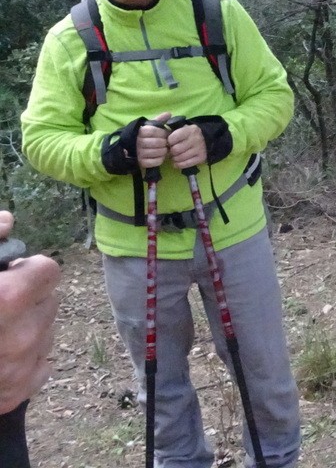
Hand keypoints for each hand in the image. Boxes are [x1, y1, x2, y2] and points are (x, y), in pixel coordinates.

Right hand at [0, 211, 60, 414]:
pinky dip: (25, 361)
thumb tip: (8, 221)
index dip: (28, 271)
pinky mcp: (18, 392)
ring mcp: (22, 366)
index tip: (9, 277)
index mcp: (9, 297)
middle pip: (50, 301)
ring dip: (27, 328)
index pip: (49, 270)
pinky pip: (41, 365)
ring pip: (46, 332)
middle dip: (28, 300)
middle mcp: (24, 333)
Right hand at [137, 112, 171, 168]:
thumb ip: (159, 120)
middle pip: (159, 142)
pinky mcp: (141, 162)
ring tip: (163, 149)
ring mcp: (139, 153)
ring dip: (164, 151)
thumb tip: (169, 113)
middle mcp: (138, 142)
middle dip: (165, 142)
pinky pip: (156, 162)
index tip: (165, 134)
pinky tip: (159, 156)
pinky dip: (160, 159)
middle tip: (165, 142)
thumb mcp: (149, 126)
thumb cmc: (144, 136)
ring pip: (159, 152)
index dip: (163, 133)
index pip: (155, 131)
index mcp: (140, 131)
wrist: (130, 148)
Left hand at [167, 122, 208, 168]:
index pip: (172, 138)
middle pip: (175, 150)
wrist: (206, 139)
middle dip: (171, 151)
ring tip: (175, 156)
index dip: (169, 142)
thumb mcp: (183, 129)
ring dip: (175, 158)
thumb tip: (164, 144)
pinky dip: (179, 165)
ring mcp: (199, 149)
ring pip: (180, 158)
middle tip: (172, 151)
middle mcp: (196, 139)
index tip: (171, 143)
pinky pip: (185, 164)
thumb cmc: (190, 135)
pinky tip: (177, 162)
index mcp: (190, 130)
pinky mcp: (201, 158)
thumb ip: (173, 133)